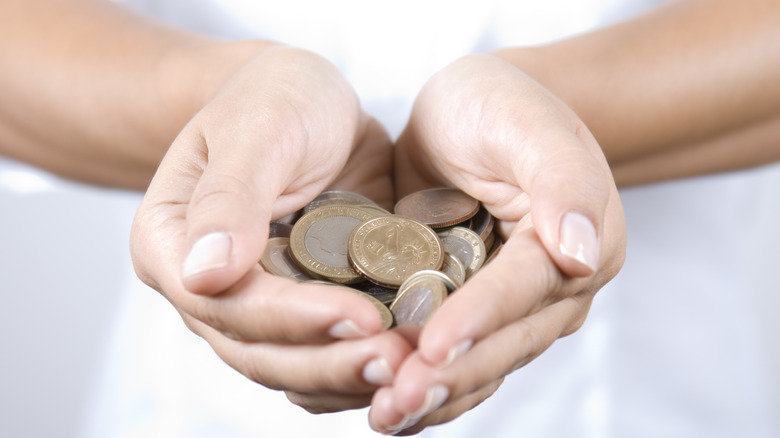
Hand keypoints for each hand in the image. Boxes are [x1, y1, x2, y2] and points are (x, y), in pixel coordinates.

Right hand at [130, 44, 410, 412]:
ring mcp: (256, 306)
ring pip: (296, 368)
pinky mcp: (304, 307)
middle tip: (402, 362)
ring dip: (352, 376)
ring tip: (416, 367)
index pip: (227, 303)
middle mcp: (207, 290)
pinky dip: (365, 364)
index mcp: (171, 246)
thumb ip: (230, 196)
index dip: (294, 319)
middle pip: (260, 353)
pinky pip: (328, 353)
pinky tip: (412, 360)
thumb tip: (204, 276)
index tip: (362, 317)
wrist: (307, 101)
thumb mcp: (257, 127)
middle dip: (331, 364)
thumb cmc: (274, 96)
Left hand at [369, 53, 626, 433]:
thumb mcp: (526, 122)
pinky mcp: (473, 316)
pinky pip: (454, 362)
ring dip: (433, 398)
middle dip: (450, 376)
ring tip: (383, 416)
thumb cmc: (499, 105)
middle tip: (395, 402)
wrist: (471, 113)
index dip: (479, 320)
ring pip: (479, 369)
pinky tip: (379, 405)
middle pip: (503, 346)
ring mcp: (514, 312)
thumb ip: (563, 180)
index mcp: (579, 246)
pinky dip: (420, 385)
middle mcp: (552, 292)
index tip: (433, 346)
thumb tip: (581, 253)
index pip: (525, 290)